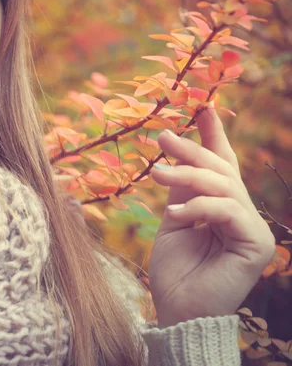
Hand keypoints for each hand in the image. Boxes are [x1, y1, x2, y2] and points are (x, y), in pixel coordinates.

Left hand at [148, 103, 275, 327]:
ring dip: (189, 176)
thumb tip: (176, 154)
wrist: (176, 308)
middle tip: (163, 137)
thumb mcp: (174, 218)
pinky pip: (228, 212)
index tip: (203, 107)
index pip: (222, 165)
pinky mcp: (256, 245)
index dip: (214, 136)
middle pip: (222, 171)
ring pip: (224, 186)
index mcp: (222, 207)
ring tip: (157, 175)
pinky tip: (176, 214)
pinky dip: (200, 207)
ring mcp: (252, 229)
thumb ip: (182, 189)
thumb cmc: (173, 268)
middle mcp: (241, 214)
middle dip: (192, 150)